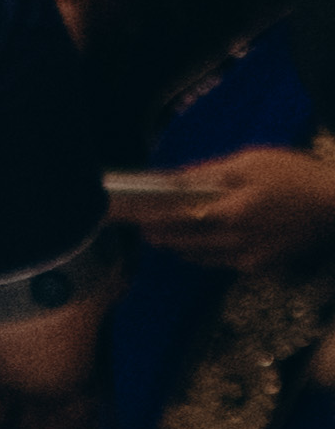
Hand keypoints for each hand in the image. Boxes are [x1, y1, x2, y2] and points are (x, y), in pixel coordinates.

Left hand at [132, 146, 334, 272]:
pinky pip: (222, 264)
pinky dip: (205, 256)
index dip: (152, 219)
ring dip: (179, 248)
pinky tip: (196, 249)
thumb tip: (175, 179)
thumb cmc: (296, 176)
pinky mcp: (260, 267)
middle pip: (185, 242)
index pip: (178, 218)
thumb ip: (209, 173)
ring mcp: (248, 258)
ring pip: (201, 257)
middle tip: (143, 230)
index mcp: (230, 212)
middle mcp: (235, 241)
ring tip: (163, 239)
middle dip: (161, 236)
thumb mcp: (252, 162)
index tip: (133, 216)